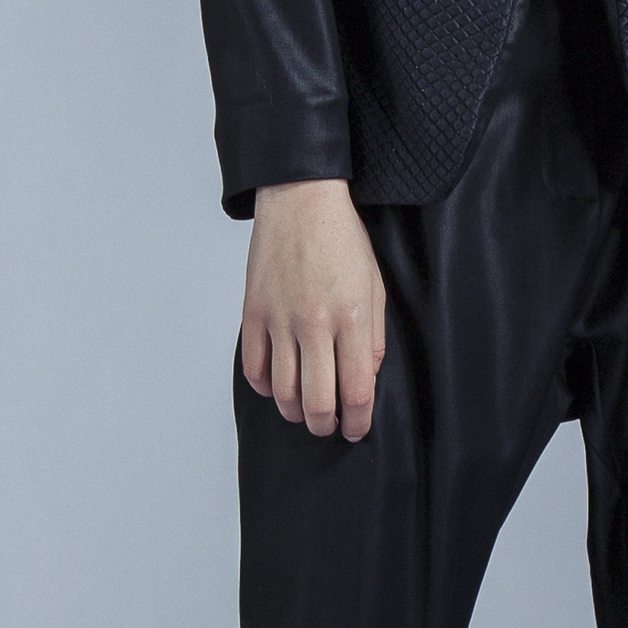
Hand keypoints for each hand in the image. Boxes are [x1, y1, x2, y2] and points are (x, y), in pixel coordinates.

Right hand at [242, 180, 387, 440]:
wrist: (300, 199)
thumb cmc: (342, 238)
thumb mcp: (374, 285)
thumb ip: (373, 337)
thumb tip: (365, 377)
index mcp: (351, 316)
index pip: (356, 390)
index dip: (358, 420)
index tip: (357, 428)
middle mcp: (314, 322)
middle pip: (317, 400)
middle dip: (325, 425)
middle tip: (330, 427)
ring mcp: (279, 318)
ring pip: (282, 390)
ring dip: (295, 411)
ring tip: (305, 412)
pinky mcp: (253, 312)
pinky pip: (254, 366)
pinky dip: (264, 387)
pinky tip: (276, 386)